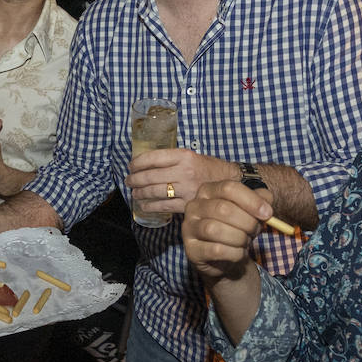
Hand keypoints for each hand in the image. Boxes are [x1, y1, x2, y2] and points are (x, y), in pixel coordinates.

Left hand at [125, 149, 240, 215]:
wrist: (232, 183)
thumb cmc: (210, 168)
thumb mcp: (192, 156)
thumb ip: (173, 159)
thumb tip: (147, 163)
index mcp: (184, 156)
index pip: (153, 157)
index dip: (137, 162)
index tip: (131, 166)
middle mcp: (184, 171)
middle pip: (150, 176)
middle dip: (135, 179)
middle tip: (128, 181)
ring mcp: (186, 188)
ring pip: (154, 191)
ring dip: (140, 193)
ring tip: (134, 193)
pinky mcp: (188, 204)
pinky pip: (163, 205)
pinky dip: (150, 206)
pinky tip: (144, 206)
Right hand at [181, 180, 272, 282]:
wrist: (226, 258)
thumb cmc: (237, 228)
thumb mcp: (251, 211)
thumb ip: (261, 201)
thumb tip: (266, 204)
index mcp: (207, 190)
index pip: (229, 188)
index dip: (251, 200)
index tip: (267, 213)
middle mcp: (194, 206)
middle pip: (223, 208)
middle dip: (247, 222)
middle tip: (256, 230)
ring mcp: (189, 228)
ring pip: (215, 229)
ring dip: (239, 238)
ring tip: (246, 241)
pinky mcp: (191, 250)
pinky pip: (216, 250)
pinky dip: (234, 253)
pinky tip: (239, 253)